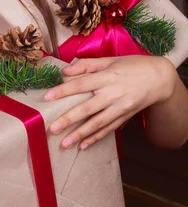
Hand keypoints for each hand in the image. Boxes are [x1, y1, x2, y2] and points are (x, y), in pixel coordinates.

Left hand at [44, 55, 175, 149]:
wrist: (160, 79)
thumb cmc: (133, 66)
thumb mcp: (110, 60)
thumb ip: (87, 65)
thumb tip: (65, 70)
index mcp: (107, 77)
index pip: (80, 84)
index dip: (63, 91)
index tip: (47, 98)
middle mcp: (113, 94)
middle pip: (87, 108)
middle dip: (68, 119)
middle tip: (52, 128)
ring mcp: (120, 108)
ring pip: (97, 124)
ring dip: (80, 135)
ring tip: (64, 143)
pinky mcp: (125, 117)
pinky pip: (108, 130)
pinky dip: (95, 138)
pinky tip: (83, 146)